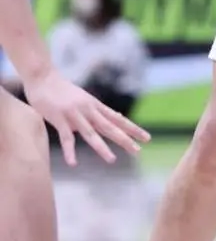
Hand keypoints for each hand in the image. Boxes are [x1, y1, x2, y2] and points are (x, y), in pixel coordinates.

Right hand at [23, 70, 149, 166]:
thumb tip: (116, 118)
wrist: (42, 77)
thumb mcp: (85, 99)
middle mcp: (88, 109)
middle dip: (124, 139)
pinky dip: (70, 151)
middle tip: (138, 151)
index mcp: (95, 106)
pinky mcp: (59, 118)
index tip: (146, 139)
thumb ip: (98, 111)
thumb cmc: (63, 90)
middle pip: (110, 127)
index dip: (133, 129)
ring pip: (91, 133)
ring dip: (101, 147)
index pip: (118, 119)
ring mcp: (74, 114)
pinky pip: (66, 138)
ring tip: (112, 160)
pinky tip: (73, 163)